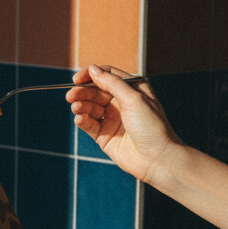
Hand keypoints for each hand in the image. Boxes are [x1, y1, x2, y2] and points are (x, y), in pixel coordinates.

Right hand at [66, 64, 180, 184]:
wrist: (157, 159)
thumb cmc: (152, 127)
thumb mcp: (133, 99)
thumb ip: (112, 83)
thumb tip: (93, 69)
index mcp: (132, 90)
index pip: (107, 75)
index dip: (91, 75)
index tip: (77, 79)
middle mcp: (121, 103)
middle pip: (96, 91)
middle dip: (82, 92)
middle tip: (70, 96)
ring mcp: (112, 119)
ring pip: (90, 107)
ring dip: (81, 106)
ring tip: (76, 108)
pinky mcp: (104, 136)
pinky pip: (90, 124)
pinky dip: (83, 120)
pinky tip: (80, 118)